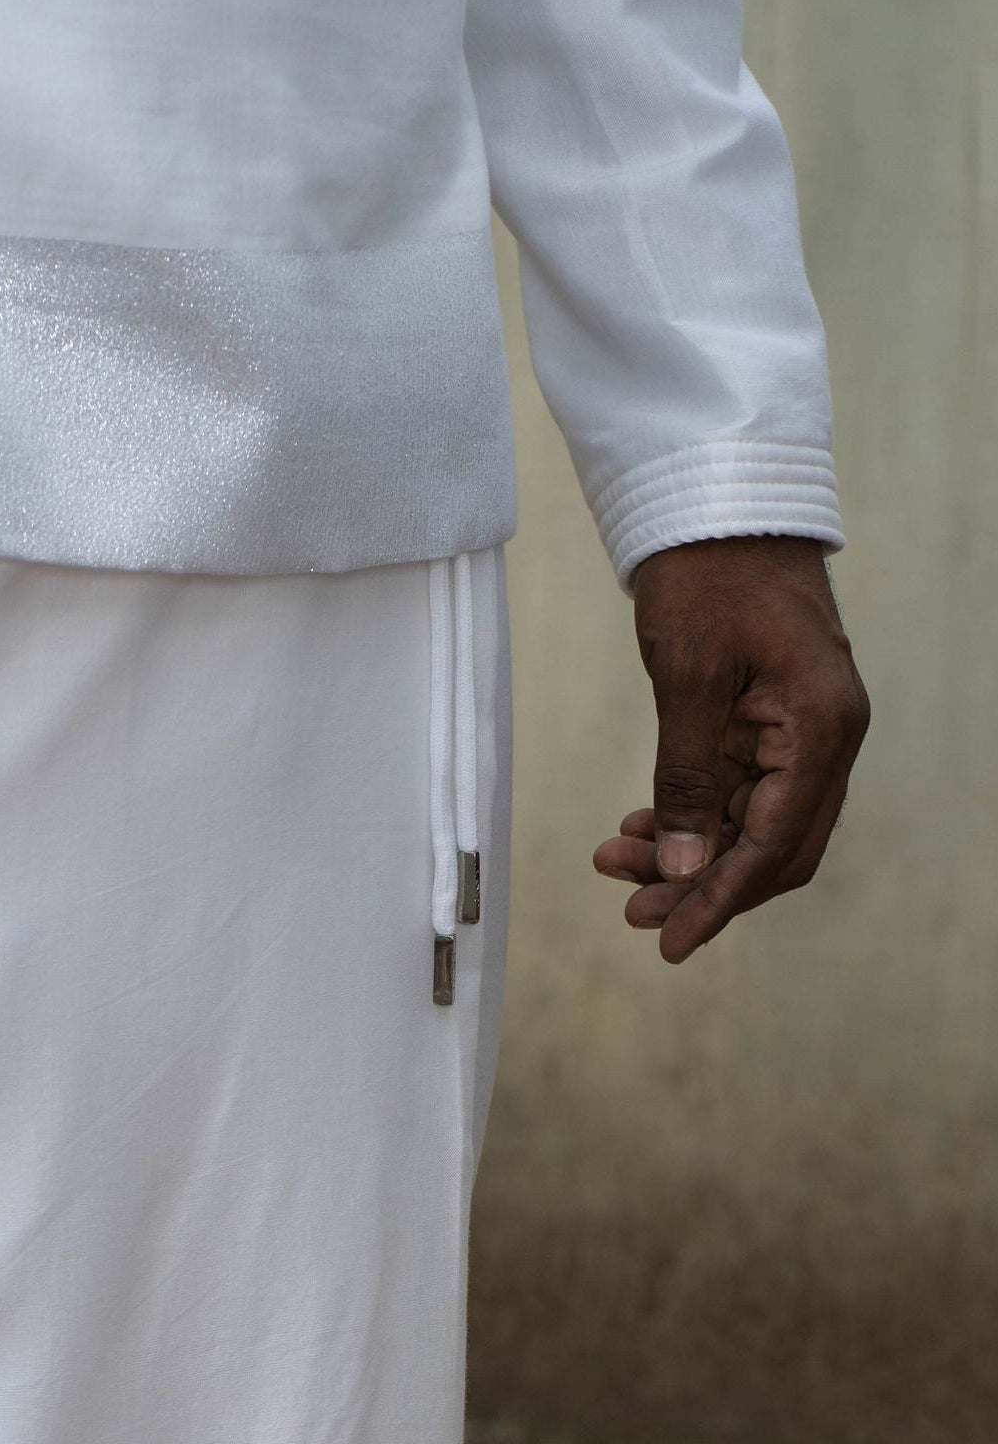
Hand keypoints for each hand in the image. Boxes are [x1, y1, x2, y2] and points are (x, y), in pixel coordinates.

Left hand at [593, 536, 867, 961]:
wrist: (719, 499)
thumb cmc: (708, 573)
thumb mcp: (687, 679)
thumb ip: (687, 781)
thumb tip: (684, 871)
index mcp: (821, 727)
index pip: (773, 843)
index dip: (720, 900)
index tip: (669, 943)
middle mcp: (827, 737)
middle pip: (773, 850)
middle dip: (703, 887)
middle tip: (632, 910)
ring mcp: (804, 730)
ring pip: (752, 826)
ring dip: (689, 855)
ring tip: (616, 865)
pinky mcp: (774, 722)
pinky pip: (739, 793)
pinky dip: (692, 817)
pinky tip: (637, 830)